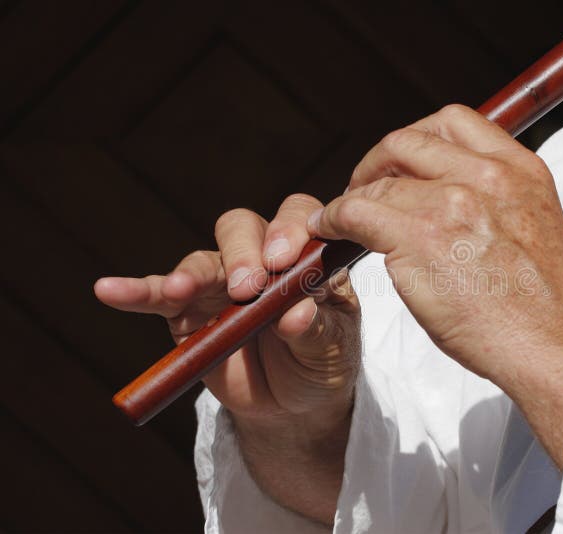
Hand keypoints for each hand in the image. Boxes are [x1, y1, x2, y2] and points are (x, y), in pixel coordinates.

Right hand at [94, 194, 360, 430]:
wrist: (292, 406)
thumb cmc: (321, 364)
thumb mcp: (332, 349)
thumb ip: (316, 328)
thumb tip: (297, 312)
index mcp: (306, 258)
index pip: (298, 221)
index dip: (290, 230)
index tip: (284, 260)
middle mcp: (262, 260)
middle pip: (245, 228)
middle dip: (243, 251)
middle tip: (246, 287)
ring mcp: (222, 282)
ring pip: (203, 259)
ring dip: (191, 273)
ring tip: (180, 292)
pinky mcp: (189, 311)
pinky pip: (159, 296)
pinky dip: (136, 292)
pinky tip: (110, 291)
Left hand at [308, 105, 562, 465]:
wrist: (553, 347)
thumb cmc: (542, 305)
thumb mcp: (533, 227)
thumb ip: (495, 201)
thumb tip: (446, 198)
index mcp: (520, 169)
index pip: (453, 122)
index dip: (416, 140)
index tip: (401, 165)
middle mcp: (488, 176)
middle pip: (408, 141)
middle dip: (378, 161)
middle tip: (364, 187)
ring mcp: (453, 203)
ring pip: (378, 181)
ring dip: (352, 196)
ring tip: (343, 218)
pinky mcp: (419, 237)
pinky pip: (356, 211)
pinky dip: (334, 217)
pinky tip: (330, 231)